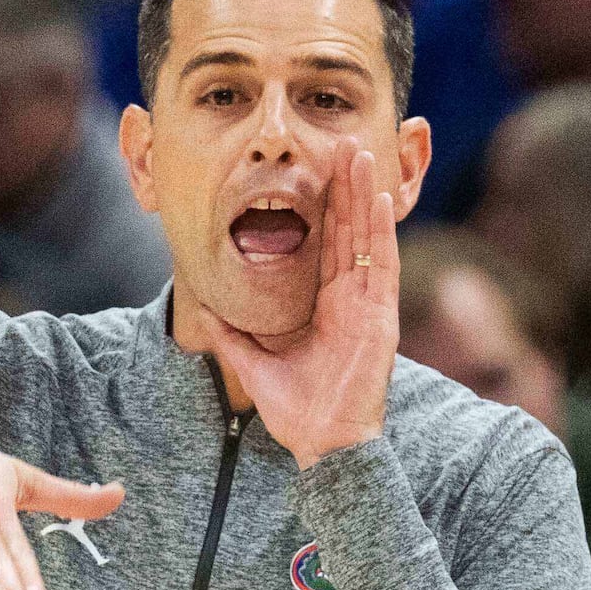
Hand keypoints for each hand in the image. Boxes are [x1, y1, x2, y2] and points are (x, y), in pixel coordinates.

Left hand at [214, 141, 401, 463]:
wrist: (323, 446)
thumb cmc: (297, 413)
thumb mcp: (254, 363)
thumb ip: (233, 336)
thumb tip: (206, 312)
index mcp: (328, 306)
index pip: (329, 244)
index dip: (326, 206)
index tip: (319, 169)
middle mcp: (352, 299)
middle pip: (351, 230)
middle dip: (347, 187)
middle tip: (343, 143)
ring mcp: (370, 307)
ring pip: (369, 238)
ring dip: (365, 196)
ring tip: (362, 154)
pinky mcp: (382, 320)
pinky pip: (384, 267)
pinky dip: (383, 232)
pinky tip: (381, 199)